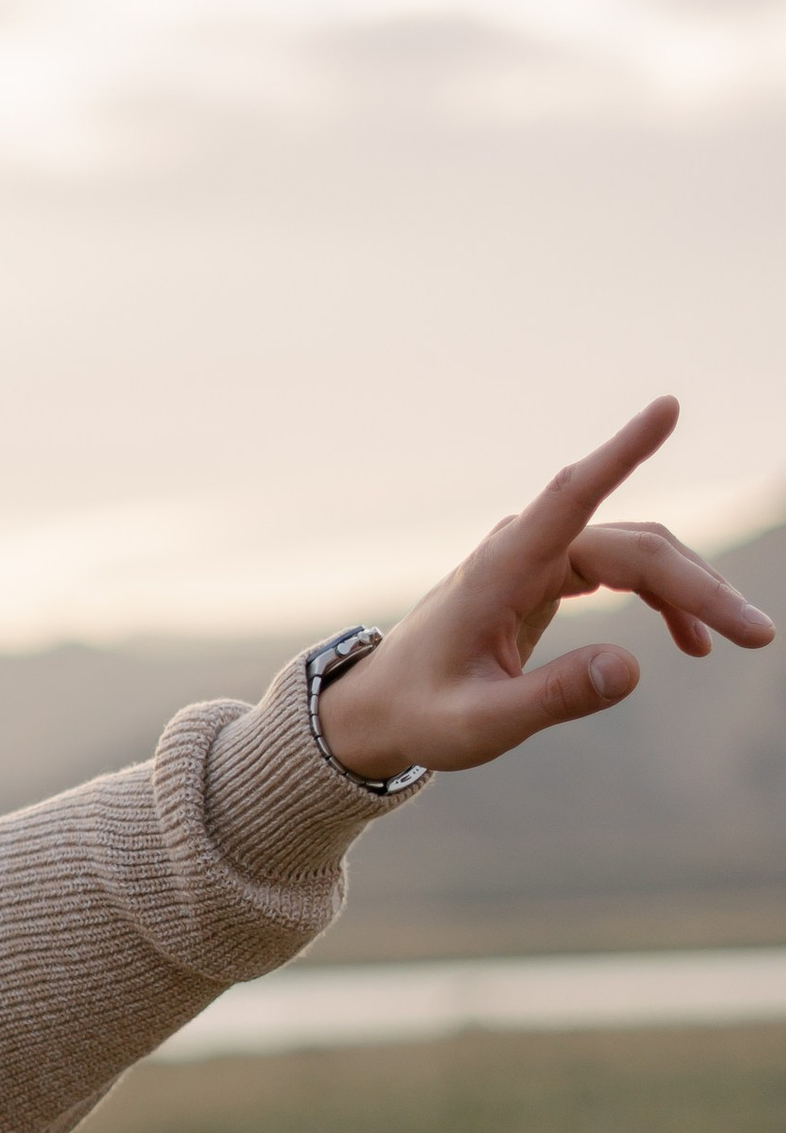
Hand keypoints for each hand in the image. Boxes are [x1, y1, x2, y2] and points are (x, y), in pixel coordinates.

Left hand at [318, 397, 773, 780]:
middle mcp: (524, 549)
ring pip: (640, 555)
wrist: (384, 707)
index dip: (620, 452)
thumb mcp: (480, 724)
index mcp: (500, 570)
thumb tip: (632, 669)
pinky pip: (625, 570)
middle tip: (758, 636)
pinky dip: (665, 600)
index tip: (666, 408)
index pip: (570, 496)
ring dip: (693, 593)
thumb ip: (551, 699)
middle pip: (635, 546)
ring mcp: (540, 557)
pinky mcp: (550, 574)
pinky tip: (693, 642)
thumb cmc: (423, 714)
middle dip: (700, 587)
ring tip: (740, 639)